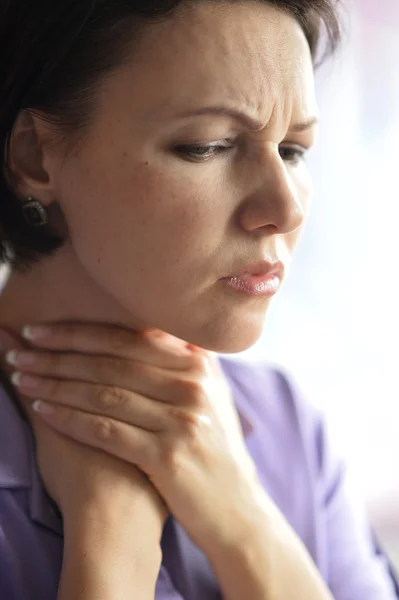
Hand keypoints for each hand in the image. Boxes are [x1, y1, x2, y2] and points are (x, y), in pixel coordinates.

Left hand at [7, 323, 260, 553]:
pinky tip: (43, 409)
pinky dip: (70, 418)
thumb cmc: (213, 450)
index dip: (81, 331)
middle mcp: (193, 384)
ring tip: (22, 376)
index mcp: (200, 363)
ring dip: (56, 383)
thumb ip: (180, 363)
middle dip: (59, 353)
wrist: (237, 508)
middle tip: (20, 348)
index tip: (43, 328)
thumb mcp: (208, 396)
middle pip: (112, 361)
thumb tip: (144, 331)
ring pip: (104, 393)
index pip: (130, 336)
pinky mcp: (168, 455)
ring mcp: (183, 419)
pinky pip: (106, 430)